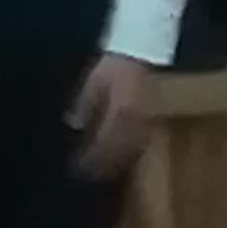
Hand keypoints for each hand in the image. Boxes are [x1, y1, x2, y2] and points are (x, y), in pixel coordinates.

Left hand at [70, 55, 155, 179]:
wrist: (143, 50)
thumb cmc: (115, 65)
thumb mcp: (94, 80)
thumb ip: (84, 104)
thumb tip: (74, 124)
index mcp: (120, 111)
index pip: (104, 143)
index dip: (90, 158)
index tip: (76, 168)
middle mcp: (136, 120)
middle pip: (119, 152)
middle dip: (102, 166)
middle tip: (86, 177)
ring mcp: (147, 121)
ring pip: (132, 151)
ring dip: (117, 164)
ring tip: (102, 173)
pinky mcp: (152, 120)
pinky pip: (141, 143)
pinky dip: (129, 154)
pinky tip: (119, 159)